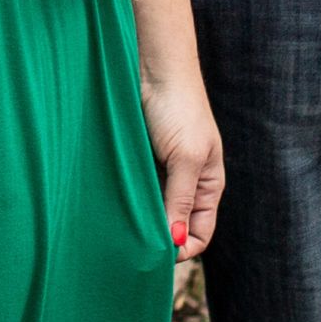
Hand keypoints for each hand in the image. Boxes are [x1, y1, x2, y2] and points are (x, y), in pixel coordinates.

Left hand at [140, 59, 223, 260]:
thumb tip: (174, 241)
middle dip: (158, 238)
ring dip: (139, 220)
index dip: (182, 248)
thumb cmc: (178, 109)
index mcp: (208, 186)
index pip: (199, 234)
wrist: (154, 67)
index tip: (157, 254)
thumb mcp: (185, 158)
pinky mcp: (140, 161)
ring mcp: (163, 172)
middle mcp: (187, 183)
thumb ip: (179, 200)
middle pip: (174, 226)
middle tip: (133, 248)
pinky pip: (135, 191)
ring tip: (120, 228)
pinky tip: (112, 205)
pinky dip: (126, 200)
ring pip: (152, 210)